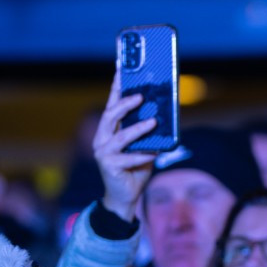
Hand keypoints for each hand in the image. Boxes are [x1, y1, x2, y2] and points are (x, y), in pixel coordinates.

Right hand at [91, 71, 160, 221]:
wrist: (125, 197)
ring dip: (138, 129)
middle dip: (125, 104)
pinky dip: (142, 155)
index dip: (116, 87)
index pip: (111, 105)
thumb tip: (163, 115)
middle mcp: (102, 139)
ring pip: (120, 137)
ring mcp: (103, 153)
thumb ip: (147, 133)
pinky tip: (154, 153)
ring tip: (153, 122)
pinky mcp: (109, 167)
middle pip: (110, 116)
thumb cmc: (135, 169)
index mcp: (108, 131)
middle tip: (141, 97)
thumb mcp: (143, 146)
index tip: (122, 69)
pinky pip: (128, 158)